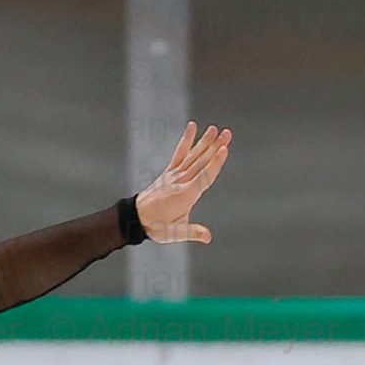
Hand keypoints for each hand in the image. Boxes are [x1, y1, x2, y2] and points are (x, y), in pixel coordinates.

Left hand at [136, 122, 230, 244]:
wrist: (137, 218)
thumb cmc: (157, 227)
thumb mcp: (175, 233)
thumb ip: (193, 232)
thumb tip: (208, 237)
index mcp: (185, 196)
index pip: (204, 177)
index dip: (215, 163)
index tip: (224, 149)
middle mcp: (181, 181)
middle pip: (201, 162)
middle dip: (215, 147)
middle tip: (227, 133)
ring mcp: (174, 175)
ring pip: (193, 155)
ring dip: (205, 142)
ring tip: (215, 129)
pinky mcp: (170, 171)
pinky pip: (179, 153)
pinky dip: (186, 140)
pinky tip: (192, 126)